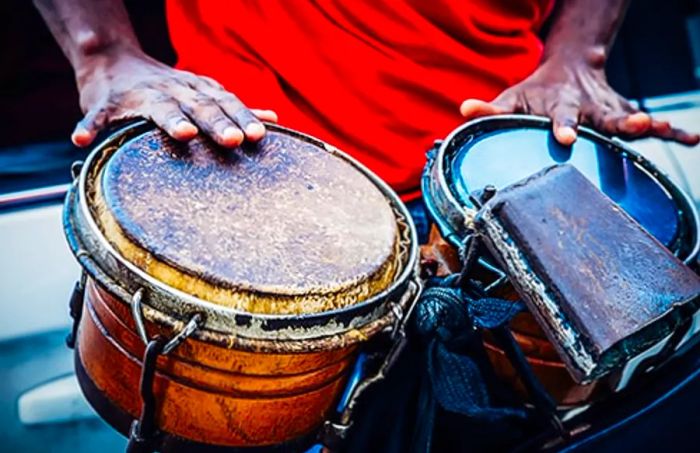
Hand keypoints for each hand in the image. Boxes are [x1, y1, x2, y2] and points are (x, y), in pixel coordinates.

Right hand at [72, 49, 276, 146]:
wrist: (112, 60)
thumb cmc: (167, 87)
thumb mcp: (202, 92)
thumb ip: (233, 108)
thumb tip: (273, 119)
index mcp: (197, 90)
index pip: (226, 102)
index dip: (243, 117)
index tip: (261, 135)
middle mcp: (173, 90)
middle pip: (200, 106)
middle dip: (218, 122)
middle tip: (235, 140)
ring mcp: (140, 96)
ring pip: (158, 107)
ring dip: (171, 120)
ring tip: (184, 134)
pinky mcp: (106, 104)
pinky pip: (97, 116)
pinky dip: (90, 126)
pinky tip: (82, 141)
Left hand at [459, 53, 698, 146]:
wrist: (570, 69)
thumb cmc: (535, 92)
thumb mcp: (513, 97)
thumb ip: (490, 108)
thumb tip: (463, 110)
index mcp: (560, 107)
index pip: (560, 118)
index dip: (562, 127)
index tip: (566, 138)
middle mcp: (589, 109)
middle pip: (604, 118)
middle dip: (618, 122)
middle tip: (635, 123)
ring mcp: (609, 112)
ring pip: (630, 119)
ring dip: (647, 124)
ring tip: (664, 128)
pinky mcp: (623, 114)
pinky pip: (651, 126)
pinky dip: (673, 130)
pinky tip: (693, 138)